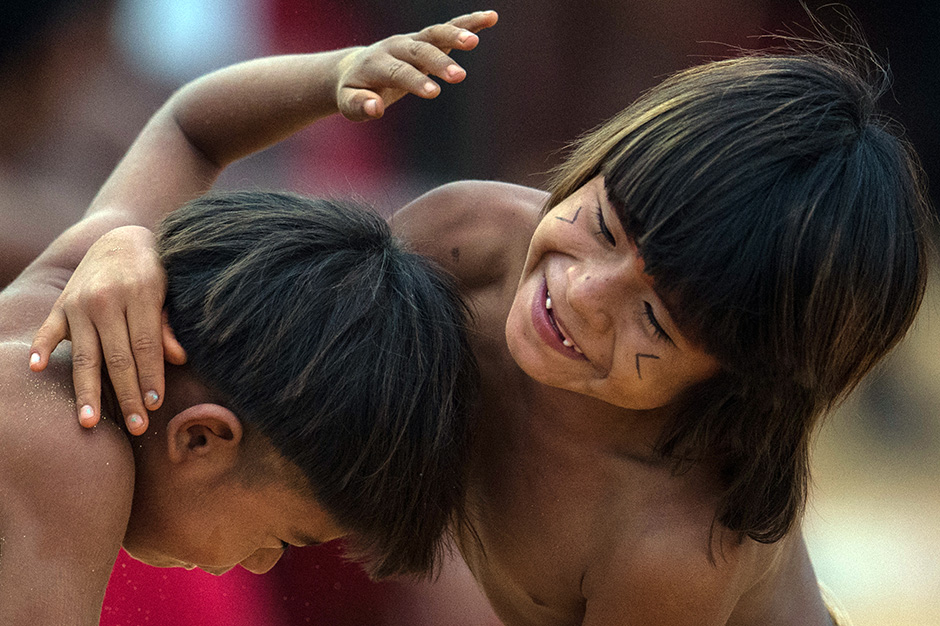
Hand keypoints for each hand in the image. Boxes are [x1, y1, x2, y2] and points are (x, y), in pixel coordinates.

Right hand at [29, 226, 185, 434]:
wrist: (121, 238)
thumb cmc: (155, 271)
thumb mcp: (170, 290)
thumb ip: (169, 323)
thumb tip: (178, 358)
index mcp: (140, 294)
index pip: (146, 346)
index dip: (151, 377)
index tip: (156, 405)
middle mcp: (106, 299)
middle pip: (118, 357)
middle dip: (128, 395)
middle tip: (138, 426)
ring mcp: (80, 302)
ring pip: (86, 355)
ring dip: (88, 391)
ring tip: (90, 422)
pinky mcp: (61, 305)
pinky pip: (50, 330)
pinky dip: (42, 348)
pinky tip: (38, 368)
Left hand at [335, 10, 497, 120]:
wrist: (355, 68)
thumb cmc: (354, 91)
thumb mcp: (348, 103)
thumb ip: (359, 106)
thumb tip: (375, 108)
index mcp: (377, 63)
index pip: (398, 71)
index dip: (415, 80)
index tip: (434, 92)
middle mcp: (396, 47)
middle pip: (419, 51)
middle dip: (438, 62)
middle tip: (458, 77)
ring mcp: (412, 41)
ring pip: (435, 33)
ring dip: (455, 35)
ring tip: (475, 40)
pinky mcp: (426, 41)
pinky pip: (448, 28)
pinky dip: (469, 23)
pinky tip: (491, 19)